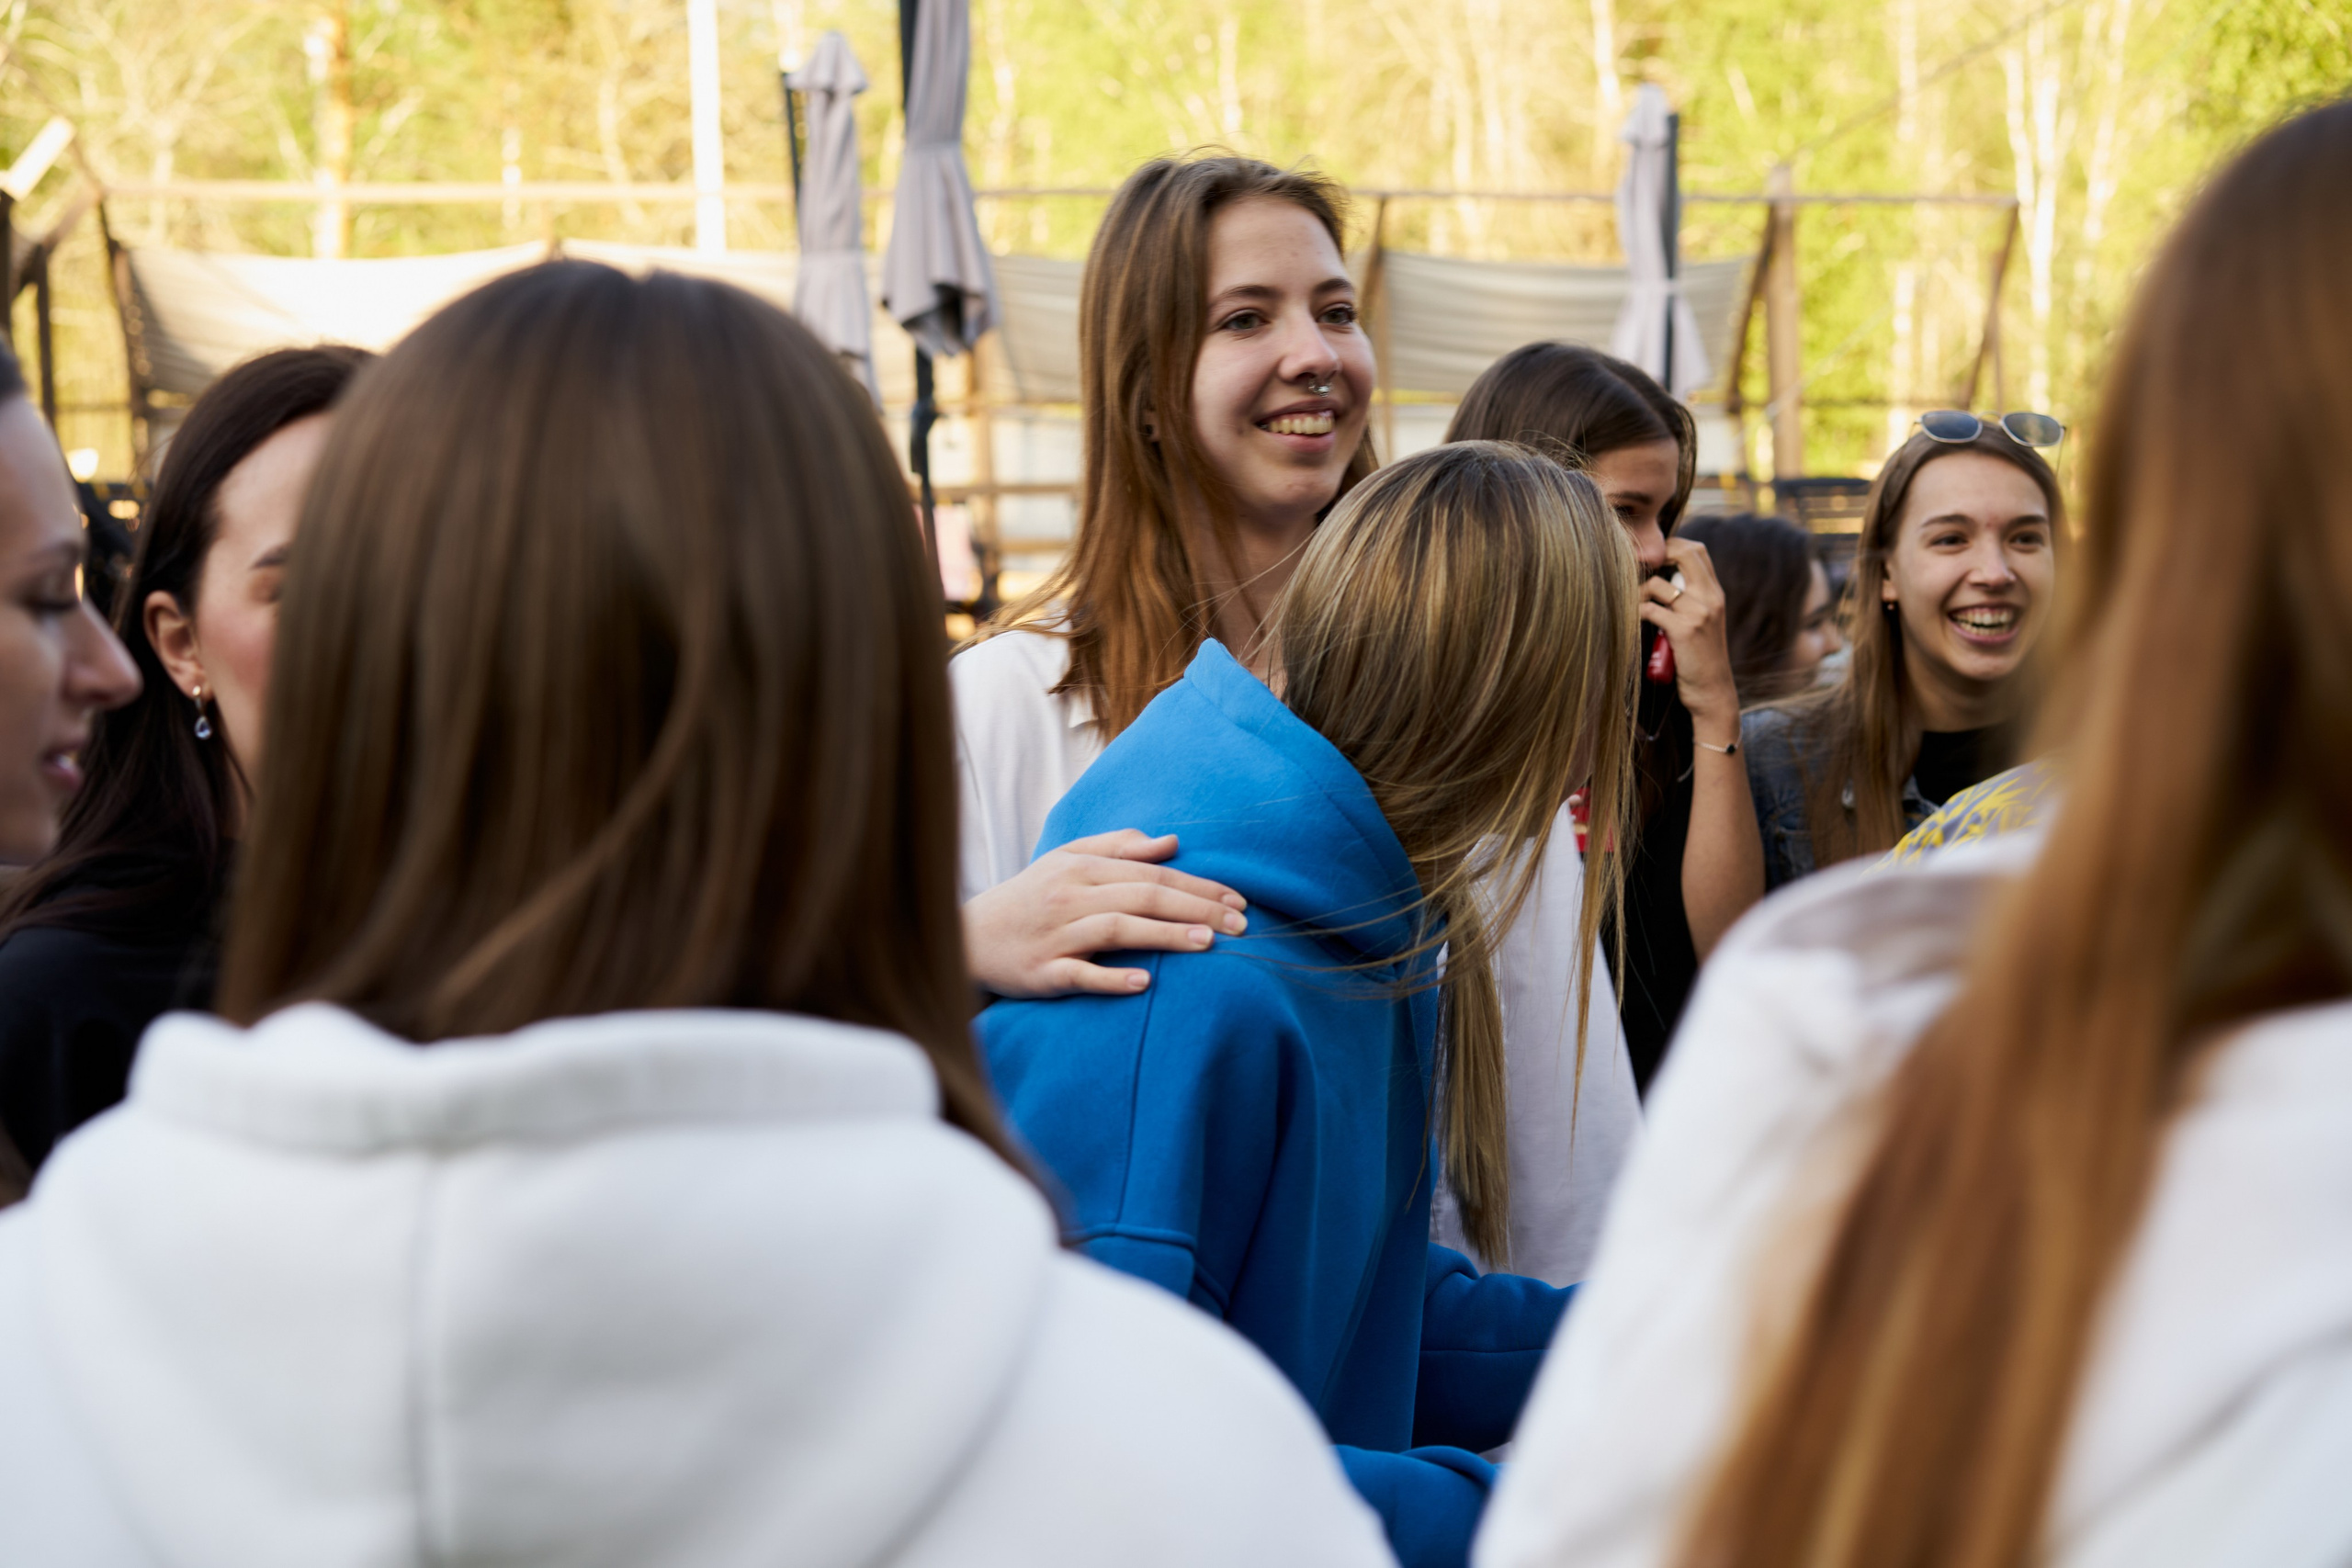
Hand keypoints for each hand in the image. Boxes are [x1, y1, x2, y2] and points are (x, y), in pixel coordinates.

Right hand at [964, 829, 1248, 998]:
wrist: (968, 937)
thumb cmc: (1028, 898)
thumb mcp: (1066, 861)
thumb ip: (1118, 847)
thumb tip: (1171, 842)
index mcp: (1080, 868)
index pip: (1150, 873)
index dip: (1197, 885)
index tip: (1238, 900)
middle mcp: (1070, 897)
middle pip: (1142, 896)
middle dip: (1196, 908)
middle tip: (1241, 925)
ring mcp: (1056, 935)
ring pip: (1117, 930)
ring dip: (1165, 935)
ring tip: (1208, 944)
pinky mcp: (1042, 972)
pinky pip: (1080, 974)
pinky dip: (1111, 978)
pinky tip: (1144, 982)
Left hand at [1639, 536, 1740, 733]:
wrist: (1713, 691)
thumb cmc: (1701, 658)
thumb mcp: (1704, 623)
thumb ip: (1692, 600)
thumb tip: (1662, 580)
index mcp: (1715, 594)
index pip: (1697, 550)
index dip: (1672, 545)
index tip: (1653, 558)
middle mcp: (1710, 598)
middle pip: (1684, 554)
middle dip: (1656, 556)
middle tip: (1639, 572)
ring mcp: (1698, 613)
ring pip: (1658, 584)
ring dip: (1638, 592)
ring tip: (1633, 605)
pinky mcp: (1684, 631)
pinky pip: (1650, 610)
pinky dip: (1635, 613)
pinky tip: (1632, 620)